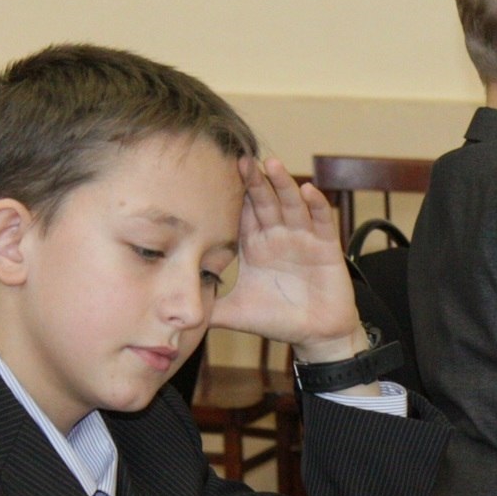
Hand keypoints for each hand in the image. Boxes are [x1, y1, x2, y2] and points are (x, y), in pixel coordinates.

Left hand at [211, 157, 365, 361]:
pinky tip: (308, 190)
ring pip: (291, 205)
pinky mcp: (327, 248)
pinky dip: (317, 205)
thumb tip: (170, 313)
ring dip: (283, 184)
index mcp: (255, 246)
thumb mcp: (236, 314)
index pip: (241, 214)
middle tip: (242, 159)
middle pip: (264, 202)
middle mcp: (278, 236)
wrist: (316, 336)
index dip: (231, 195)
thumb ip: (207, 307)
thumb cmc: (278, 321)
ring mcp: (303, 239)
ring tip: (272, 164)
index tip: (215, 174)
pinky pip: (322, 222)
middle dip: (255, 182)